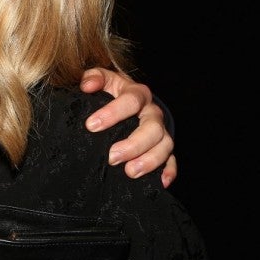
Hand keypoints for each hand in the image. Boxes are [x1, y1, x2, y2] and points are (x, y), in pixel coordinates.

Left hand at [79, 68, 176, 187]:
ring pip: (164, 145)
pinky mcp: (164, 147)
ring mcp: (160, 131)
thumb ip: (94, 78)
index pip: (131, 100)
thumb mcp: (103, 80)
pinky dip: (169, 170)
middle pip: (152, 127)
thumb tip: (87, 85)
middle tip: (112, 157)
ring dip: (149, 160)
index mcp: (138, 94)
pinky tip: (160, 182)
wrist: (129, 100)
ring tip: (130, 172)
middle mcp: (152, 113)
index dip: (112, 113)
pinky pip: (172, 160)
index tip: (91, 126)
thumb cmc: (112, 91)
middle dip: (133, 144)